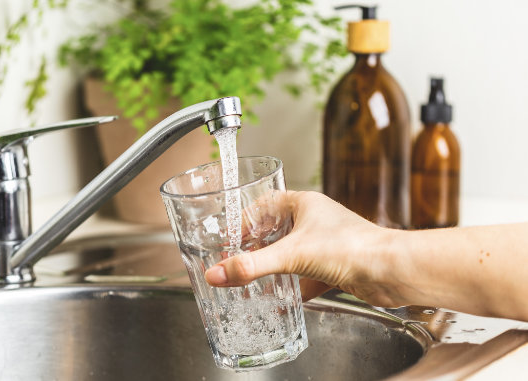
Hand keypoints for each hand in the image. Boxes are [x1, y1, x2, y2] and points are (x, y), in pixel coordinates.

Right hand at [205, 191, 401, 306]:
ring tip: (254, 281)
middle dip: (256, 247)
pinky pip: (307, 277)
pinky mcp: (336, 267)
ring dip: (274, 268)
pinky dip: (294, 289)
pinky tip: (282, 302)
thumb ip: (252, 266)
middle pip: (277, 231)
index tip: (230, 237)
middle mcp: (316, 221)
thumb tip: (218, 273)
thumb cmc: (353, 247)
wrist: (391, 272)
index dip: (245, 219)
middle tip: (237, 260)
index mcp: (305, 204)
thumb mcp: (292, 255)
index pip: (265, 204)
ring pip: (292, 255)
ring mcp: (327, 244)